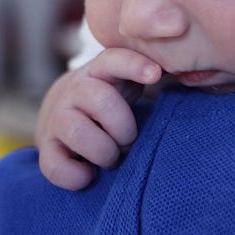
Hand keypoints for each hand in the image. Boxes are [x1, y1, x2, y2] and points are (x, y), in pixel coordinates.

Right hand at [36, 48, 161, 189]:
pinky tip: (88, 174)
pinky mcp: (45, 148)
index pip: (113, 59)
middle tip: (128, 140)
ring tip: (110, 157)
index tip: (155, 75)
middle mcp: (75, 90)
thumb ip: (147, 79)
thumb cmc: (108, 106)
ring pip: (76, 130)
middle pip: (99, 99)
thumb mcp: (126, 86)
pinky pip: (55, 165)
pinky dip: (77, 175)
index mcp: (101, 72)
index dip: (133, 65)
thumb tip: (189, 77)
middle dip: (123, 127)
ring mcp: (57, 118)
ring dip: (103, 150)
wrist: (62, 120)